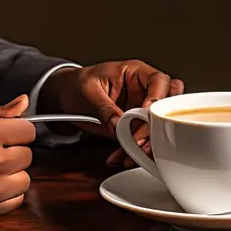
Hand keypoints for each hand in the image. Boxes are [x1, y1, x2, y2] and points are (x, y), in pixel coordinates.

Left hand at [38, 60, 183, 166]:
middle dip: (158, 124)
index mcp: (135, 73)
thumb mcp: (88, 92)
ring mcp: (139, 110)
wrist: (64, 97)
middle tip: (143, 136)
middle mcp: (142, 91)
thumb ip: (105, 108)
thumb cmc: (76, 84)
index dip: (158, 97)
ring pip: (156, 128)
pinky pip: (139, 141)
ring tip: (131, 154)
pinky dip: (132, 152)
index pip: (158, 81)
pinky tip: (120, 157)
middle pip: (166, 106)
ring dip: (146, 143)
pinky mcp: (132, 127)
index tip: (149, 111)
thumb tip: (119, 125)